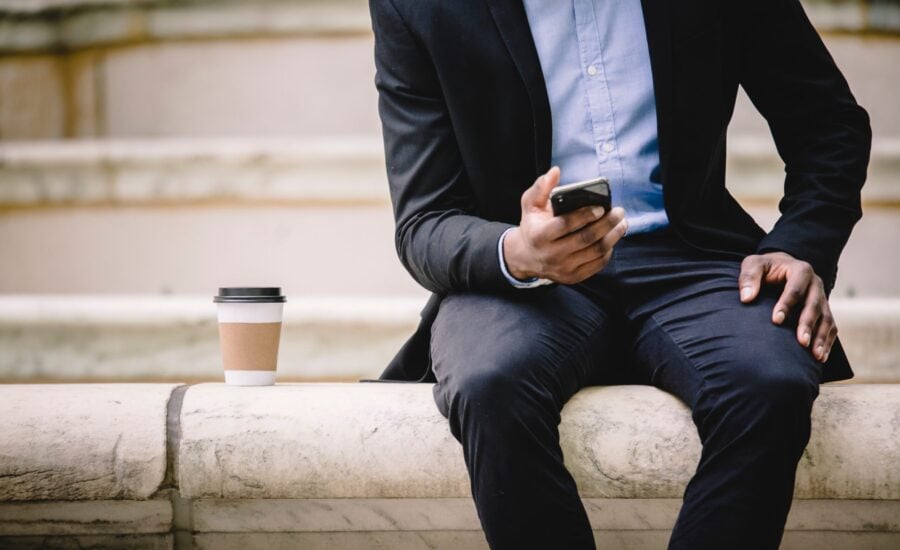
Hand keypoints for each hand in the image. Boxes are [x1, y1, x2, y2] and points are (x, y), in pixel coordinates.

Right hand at [503, 166, 627, 284]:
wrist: (525, 257)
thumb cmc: (532, 226)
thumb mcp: (530, 205)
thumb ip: (541, 187)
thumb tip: (555, 171)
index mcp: (539, 235)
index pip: (566, 225)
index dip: (585, 215)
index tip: (601, 207)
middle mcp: (551, 254)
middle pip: (585, 239)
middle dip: (606, 224)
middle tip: (618, 212)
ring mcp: (563, 268)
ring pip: (595, 252)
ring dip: (613, 237)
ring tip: (622, 223)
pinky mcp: (573, 277)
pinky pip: (596, 265)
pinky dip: (608, 251)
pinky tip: (613, 239)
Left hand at [739, 252, 835, 361]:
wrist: (780, 266)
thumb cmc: (765, 267)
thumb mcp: (753, 264)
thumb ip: (749, 277)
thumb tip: (746, 298)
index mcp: (800, 270)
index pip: (795, 288)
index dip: (786, 304)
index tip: (776, 320)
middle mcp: (816, 284)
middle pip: (814, 305)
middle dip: (808, 324)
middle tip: (801, 342)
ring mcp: (822, 297)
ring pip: (826, 318)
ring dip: (821, 337)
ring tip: (816, 355)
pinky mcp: (824, 310)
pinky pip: (830, 326)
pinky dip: (827, 341)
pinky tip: (820, 356)